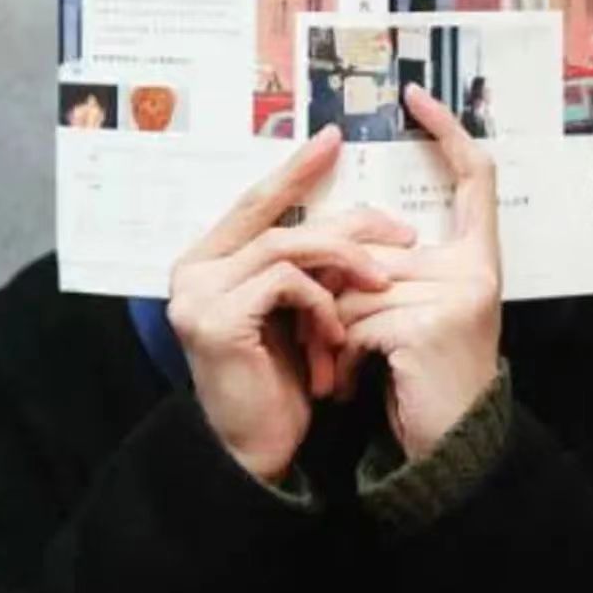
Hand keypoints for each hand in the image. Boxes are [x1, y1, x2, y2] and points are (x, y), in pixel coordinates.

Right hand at [166, 124, 415, 482]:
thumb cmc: (281, 381)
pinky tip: (337, 335)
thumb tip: (354, 219)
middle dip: (343, 218)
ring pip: (286, 245)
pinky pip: (285, 283)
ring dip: (343, 262)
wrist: (258, 453)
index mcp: (209, 258)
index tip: (334, 140)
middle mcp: (192, 269)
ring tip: (382, 283)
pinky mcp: (214, 320)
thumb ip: (303, 266)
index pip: (256, 201)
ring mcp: (197, 294)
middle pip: (274, 216)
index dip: (295, 169)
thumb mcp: (297, 310)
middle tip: (400, 229)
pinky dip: (322, 302)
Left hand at [331, 83, 502, 460]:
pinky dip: (338, 354)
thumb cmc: (423, 380)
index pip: (475, 179)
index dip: (449, 132)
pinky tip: (348, 385)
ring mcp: (457, 297)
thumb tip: (339, 237)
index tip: (416, 95)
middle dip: (339, 289)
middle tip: (332, 336)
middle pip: (378, 243)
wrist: (445, 452)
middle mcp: (478, 271)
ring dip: (334, 330)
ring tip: (342, 368)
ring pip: (357, 283)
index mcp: (478, 260)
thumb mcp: (416, 311)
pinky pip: (353, 318)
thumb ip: (395, 269)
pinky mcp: (427, 326)